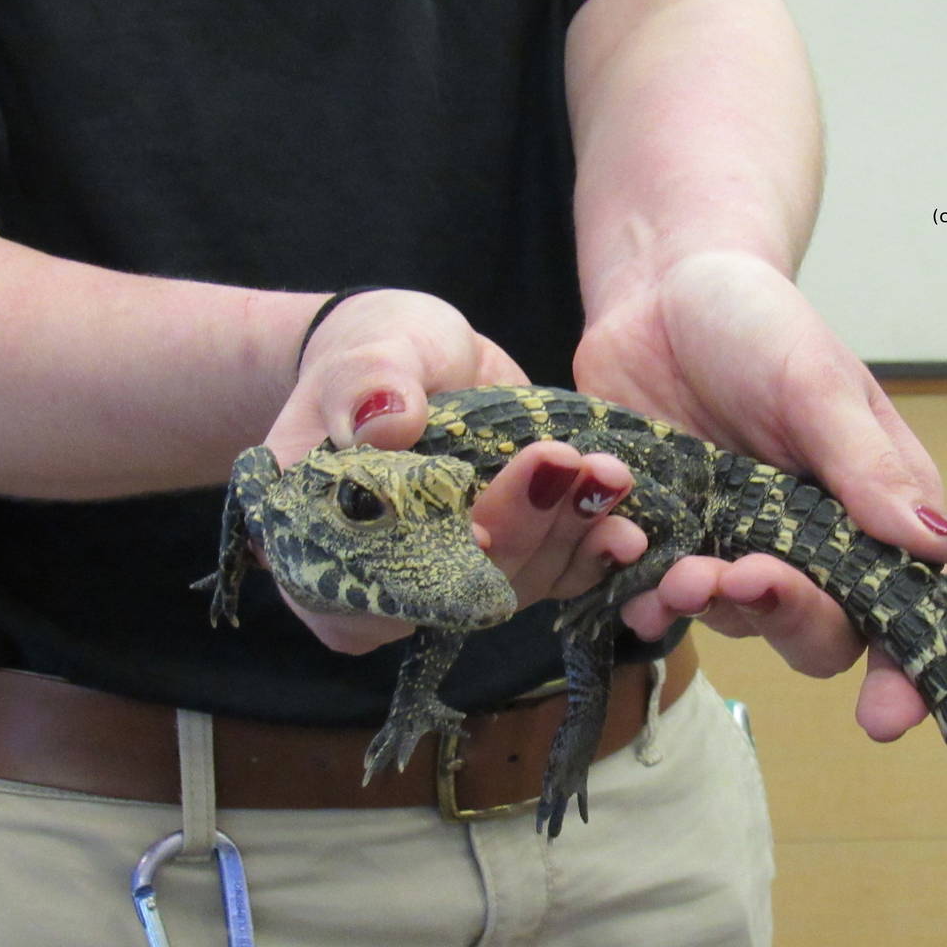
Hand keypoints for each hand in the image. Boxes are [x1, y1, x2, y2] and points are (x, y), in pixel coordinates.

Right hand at [262, 290, 645, 652]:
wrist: (419, 359)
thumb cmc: (369, 358)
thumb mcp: (362, 355)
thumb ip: (365, 386)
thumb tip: (386, 421)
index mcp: (320, 551)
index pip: (369, 590)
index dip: (426, 571)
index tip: (480, 526)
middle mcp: (391, 585)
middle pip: (457, 591)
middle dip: (520, 532)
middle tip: (561, 462)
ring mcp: (460, 579)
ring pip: (517, 586)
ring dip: (569, 536)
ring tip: (607, 475)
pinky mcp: (515, 560)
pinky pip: (556, 575)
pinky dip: (592, 552)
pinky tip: (626, 524)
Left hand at [574, 251, 946, 740]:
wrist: (658, 291)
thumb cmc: (757, 322)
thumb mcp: (815, 382)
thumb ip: (867, 467)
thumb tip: (945, 547)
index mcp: (869, 513)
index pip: (901, 612)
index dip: (902, 676)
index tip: (883, 719)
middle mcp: (806, 547)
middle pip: (817, 634)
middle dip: (786, 620)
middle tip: (745, 578)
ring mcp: (731, 549)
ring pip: (733, 623)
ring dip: (708, 608)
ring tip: (677, 568)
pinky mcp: (665, 543)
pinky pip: (657, 595)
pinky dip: (643, 591)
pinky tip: (628, 558)